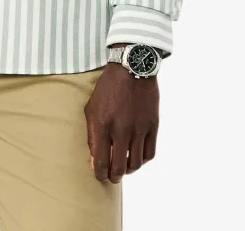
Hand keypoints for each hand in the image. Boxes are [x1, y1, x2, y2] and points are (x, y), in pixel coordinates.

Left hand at [84, 62, 158, 182]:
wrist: (132, 68)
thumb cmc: (108, 88)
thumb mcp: (91, 107)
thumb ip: (92, 134)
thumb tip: (95, 159)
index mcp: (102, 124)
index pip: (101, 162)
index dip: (99, 174)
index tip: (99, 175)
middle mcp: (120, 129)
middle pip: (118, 168)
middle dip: (113, 177)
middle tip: (112, 176)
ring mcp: (138, 129)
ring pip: (135, 164)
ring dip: (128, 170)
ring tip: (124, 167)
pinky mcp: (152, 126)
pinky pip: (149, 153)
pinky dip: (142, 160)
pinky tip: (137, 156)